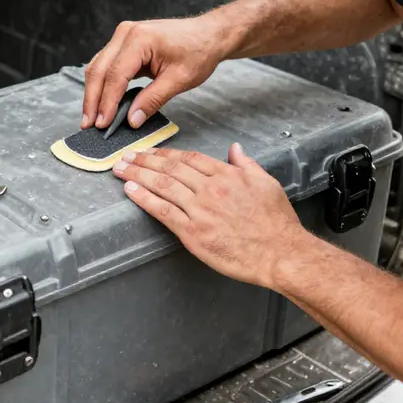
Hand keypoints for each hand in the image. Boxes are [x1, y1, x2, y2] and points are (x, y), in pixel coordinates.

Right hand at [82, 13, 225, 129]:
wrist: (209, 34)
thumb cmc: (199, 51)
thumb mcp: (179, 80)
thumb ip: (153, 100)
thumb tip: (131, 120)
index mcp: (139, 39)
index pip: (115, 75)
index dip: (106, 102)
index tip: (102, 124)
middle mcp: (126, 33)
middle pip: (99, 70)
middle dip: (92, 100)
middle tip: (88, 125)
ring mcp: (123, 36)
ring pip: (98, 67)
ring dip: (93, 93)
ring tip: (91, 117)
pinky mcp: (124, 43)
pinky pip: (106, 64)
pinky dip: (102, 84)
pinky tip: (101, 102)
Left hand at [112, 144, 308, 289]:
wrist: (281, 253)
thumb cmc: (276, 223)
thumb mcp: (266, 183)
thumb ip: (246, 164)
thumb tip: (235, 149)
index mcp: (227, 175)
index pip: (189, 157)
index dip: (166, 153)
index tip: (151, 152)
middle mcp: (210, 188)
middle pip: (170, 167)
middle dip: (144, 160)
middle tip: (126, 156)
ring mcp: (200, 210)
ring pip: (162, 185)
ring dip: (137, 174)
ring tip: (121, 169)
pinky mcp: (194, 232)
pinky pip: (163, 211)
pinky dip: (144, 199)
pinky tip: (131, 191)